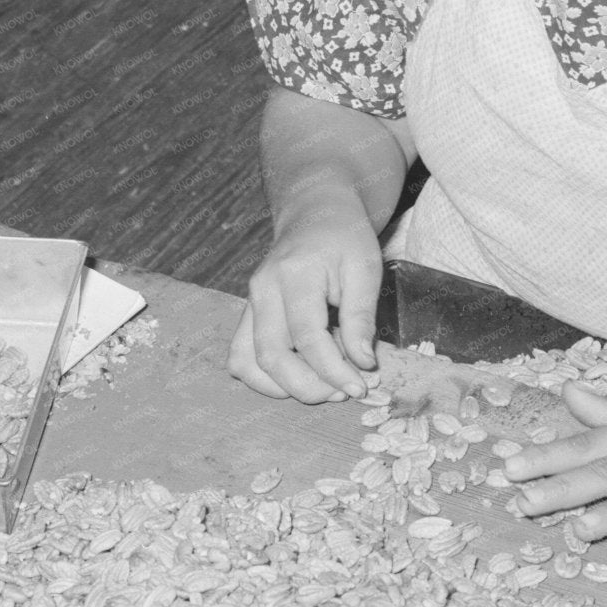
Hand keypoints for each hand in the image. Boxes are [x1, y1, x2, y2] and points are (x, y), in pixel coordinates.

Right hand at [227, 208, 383, 403]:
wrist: (315, 214)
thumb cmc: (345, 239)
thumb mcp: (366, 270)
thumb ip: (362, 317)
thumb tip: (362, 364)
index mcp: (294, 274)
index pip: (308, 337)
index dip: (334, 370)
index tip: (361, 386)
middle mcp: (263, 290)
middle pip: (272, 356)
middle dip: (309, 387)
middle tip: (344, 392)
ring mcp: (249, 303)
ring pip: (246, 363)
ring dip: (283, 388)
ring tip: (323, 388)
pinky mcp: (246, 314)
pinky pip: (241, 357)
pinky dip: (264, 379)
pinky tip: (298, 378)